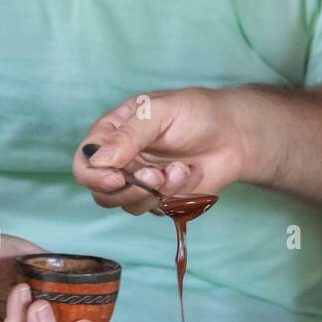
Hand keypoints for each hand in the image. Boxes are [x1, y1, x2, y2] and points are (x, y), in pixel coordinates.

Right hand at [72, 88, 249, 214]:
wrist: (235, 134)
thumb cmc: (197, 112)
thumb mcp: (160, 112)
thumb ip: (129, 135)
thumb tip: (100, 161)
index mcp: (113, 133)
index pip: (85, 163)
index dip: (94, 176)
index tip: (117, 178)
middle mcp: (122, 161)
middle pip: (102, 193)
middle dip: (130, 189)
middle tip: (156, 176)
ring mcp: (141, 183)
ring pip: (130, 205)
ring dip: (157, 192)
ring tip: (180, 169)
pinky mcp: (162, 199)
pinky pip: (158, 210)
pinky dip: (176, 194)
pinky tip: (190, 172)